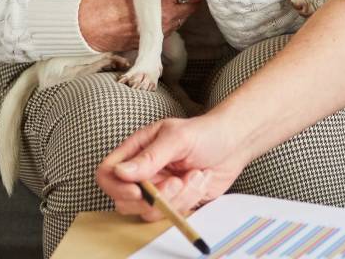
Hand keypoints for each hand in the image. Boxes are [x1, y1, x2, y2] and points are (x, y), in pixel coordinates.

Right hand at [78, 0, 201, 52]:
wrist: (84, 28)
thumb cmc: (99, 0)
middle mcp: (166, 16)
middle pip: (192, 6)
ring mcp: (159, 30)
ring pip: (182, 18)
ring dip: (182, 8)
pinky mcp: (151, 39)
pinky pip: (170, 29)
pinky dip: (171, 20)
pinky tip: (163, 11)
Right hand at [97, 111, 251, 220]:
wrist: (236, 143)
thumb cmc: (207, 132)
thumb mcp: (178, 138)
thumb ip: (150, 156)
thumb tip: (120, 172)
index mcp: (138, 150)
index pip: (108, 173)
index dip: (117, 187)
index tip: (138, 190)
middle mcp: (145, 171)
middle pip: (125, 200)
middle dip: (155, 196)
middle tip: (177, 182)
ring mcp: (159, 188)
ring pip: (150, 210)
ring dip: (177, 197)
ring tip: (195, 174)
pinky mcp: (175, 200)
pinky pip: (172, 213)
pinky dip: (189, 199)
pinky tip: (201, 179)